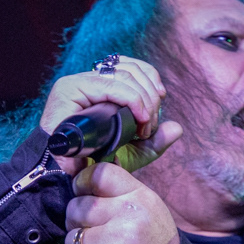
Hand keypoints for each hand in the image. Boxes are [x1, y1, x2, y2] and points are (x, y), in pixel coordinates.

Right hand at [39, 56, 181, 175]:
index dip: (150, 79)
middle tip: (152, 125)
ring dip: (144, 100)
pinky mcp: (70, 88)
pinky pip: (110, 86)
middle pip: (130, 69)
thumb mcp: (132, 153)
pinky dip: (133, 100)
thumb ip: (154, 141)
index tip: (161, 100)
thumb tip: (177, 127)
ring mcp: (78, 82)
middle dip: (151, 95)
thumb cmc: (94, 164)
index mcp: (100, 87)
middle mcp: (88, 80)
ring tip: (145, 128)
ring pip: (124, 75)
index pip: (130, 66)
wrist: (66, 177)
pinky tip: (141, 119)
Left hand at [65, 160, 179, 243]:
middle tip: (95, 236)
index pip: (99, 173)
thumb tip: (82, 180)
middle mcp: (129, 215)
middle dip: (77, 223)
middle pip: (77, 206)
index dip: (82, 183)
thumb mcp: (150, 212)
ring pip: (72, 238)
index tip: (82, 194)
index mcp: (140, 197)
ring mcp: (117, 242)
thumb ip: (121, 196)